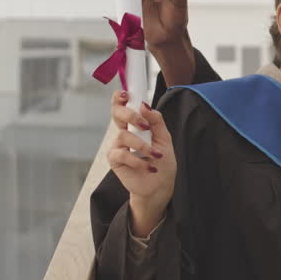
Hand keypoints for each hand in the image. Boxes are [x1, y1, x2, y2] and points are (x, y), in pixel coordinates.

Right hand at [106, 91, 175, 235]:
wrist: (160, 185)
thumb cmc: (163, 162)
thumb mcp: (164, 139)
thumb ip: (156, 121)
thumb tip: (145, 105)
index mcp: (135, 125)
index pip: (123, 107)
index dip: (120, 98)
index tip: (125, 93)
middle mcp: (124, 133)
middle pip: (117, 115)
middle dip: (130, 115)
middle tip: (144, 125)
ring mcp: (118, 146)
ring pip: (123, 136)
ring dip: (142, 145)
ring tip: (156, 155)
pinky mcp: (115, 161)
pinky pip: (123, 154)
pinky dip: (139, 160)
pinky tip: (150, 167)